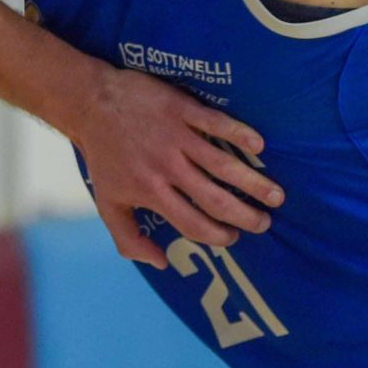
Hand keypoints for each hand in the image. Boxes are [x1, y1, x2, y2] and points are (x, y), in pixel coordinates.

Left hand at [69, 69, 278, 267]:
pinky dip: (239, 133)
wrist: (91, 103)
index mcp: (151, 193)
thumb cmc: (103, 157)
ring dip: (253, 182)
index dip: (218, 237)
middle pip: (216, 200)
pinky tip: (258, 145)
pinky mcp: (181, 109)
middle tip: (264, 222)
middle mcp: (167, 168)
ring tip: (276, 195)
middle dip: (245, 216)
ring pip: (223, 165)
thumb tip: (161, 263)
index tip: (233, 238)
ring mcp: (176, 138)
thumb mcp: (107, 203)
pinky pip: (216, 123)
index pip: (194, 225)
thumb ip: (129, 239)